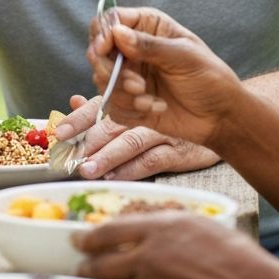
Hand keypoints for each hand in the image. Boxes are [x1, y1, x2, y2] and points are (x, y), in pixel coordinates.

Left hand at [56, 95, 218, 179]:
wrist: (218, 119)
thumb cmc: (172, 112)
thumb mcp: (137, 105)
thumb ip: (104, 105)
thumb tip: (73, 100)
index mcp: (130, 100)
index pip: (99, 107)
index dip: (78, 119)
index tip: (60, 132)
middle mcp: (144, 113)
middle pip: (110, 126)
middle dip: (88, 142)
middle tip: (68, 157)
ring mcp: (161, 131)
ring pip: (129, 142)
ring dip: (107, 157)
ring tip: (87, 170)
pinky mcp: (177, 150)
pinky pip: (152, 160)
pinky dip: (132, 169)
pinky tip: (116, 177)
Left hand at [74, 212, 278, 278]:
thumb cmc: (233, 252)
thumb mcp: (196, 221)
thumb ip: (165, 222)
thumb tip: (144, 225)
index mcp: (158, 228)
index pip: (110, 231)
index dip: (89, 236)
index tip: (78, 237)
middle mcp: (151, 256)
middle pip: (102, 261)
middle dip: (85, 262)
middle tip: (79, 260)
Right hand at [86, 7, 245, 149]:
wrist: (221, 116)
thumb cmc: (209, 77)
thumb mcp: (184, 56)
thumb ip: (150, 46)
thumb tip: (117, 32)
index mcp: (146, 26)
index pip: (110, 20)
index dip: (101, 33)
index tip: (103, 49)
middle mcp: (132, 48)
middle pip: (97, 51)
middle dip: (111, 71)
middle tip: (137, 85)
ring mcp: (129, 75)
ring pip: (101, 80)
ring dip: (123, 94)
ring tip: (150, 100)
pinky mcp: (128, 101)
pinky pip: (111, 105)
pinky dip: (130, 110)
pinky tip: (155, 109)